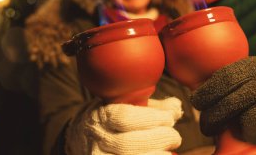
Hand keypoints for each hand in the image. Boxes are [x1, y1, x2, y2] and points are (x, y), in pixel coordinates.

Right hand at [65, 97, 182, 153]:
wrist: (80, 138)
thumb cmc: (109, 119)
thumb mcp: (125, 106)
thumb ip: (151, 107)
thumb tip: (176, 106)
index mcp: (101, 116)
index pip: (125, 118)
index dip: (151, 118)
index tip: (169, 118)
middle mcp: (97, 139)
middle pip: (128, 143)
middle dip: (158, 139)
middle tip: (174, 136)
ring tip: (168, 152)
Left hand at [191, 56, 255, 149]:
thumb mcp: (255, 73)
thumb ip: (233, 79)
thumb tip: (198, 91)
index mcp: (255, 65)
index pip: (224, 78)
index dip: (206, 92)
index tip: (196, 102)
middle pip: (228, 102)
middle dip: (211, 117)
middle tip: (206, 126)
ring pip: (241, 120)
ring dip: (229, 128)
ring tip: (229, 128)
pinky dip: (250, 134)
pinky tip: (254, 130)